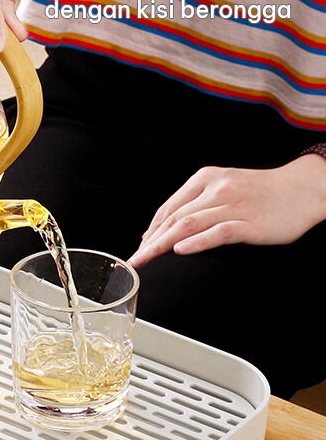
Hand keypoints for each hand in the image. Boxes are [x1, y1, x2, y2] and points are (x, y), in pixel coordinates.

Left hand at [128, 156, 325, 267]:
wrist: (304, 188)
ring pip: (189, 225)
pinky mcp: (249, 222)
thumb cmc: (262, 192)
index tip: (139, 247)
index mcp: (205, 179)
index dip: (150, 229)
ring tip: (146, 258)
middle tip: (135, 260)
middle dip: (150, 241)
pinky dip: (196, 241)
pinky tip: (180, 250)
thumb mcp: (224, 187)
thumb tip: (169, 229)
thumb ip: (198, 203)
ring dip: (162, 244)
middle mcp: (216, 189)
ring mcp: (232, 205)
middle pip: (174, 218)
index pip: (169, 207)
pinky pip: (217, 232)